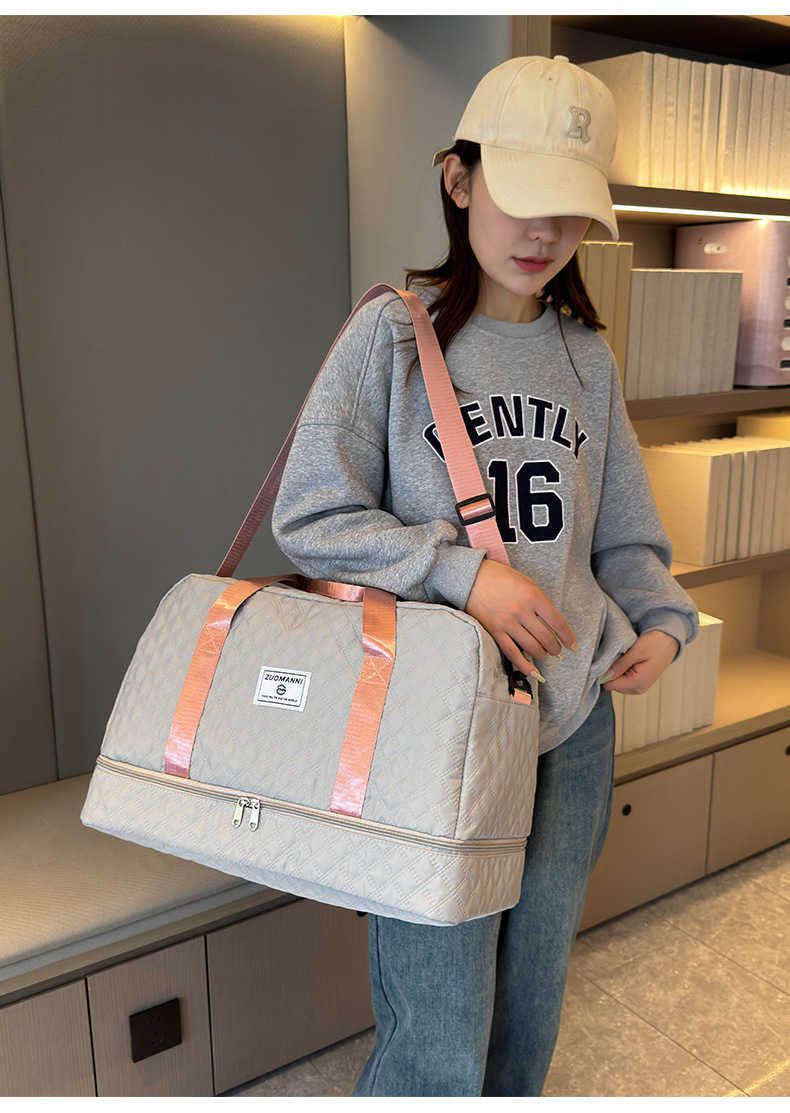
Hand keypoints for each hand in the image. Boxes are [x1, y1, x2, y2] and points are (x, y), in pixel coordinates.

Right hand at [465, 558, 576, 680]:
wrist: (471, 577)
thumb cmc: (499, 577)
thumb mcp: (526, 581)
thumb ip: (540, 600)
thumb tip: (551, 621)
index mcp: (532, 596)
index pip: (557, 622)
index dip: (568, 637)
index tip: (572, 645)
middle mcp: (521, 611)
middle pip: (547, 638)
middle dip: (556, 648)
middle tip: (558, 651)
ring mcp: (507, 623)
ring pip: (532, 648)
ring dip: (542, 654)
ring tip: (543, 653)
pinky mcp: (495, 632)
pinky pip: (512, 654)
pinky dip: (525, 666)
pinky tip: (534, 673)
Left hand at [601, 630, 679, 694]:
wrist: (670, 641)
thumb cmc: (655, 643)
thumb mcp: (636, 651)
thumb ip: (619, 665)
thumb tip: (604, 677)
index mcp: (638, 683)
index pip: (610, 685)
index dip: (605, 672)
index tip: (608, 660)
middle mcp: (638, 689)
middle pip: (612, 685)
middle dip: (611, 672)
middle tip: (619, 656)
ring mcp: (639, 687)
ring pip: (616, 683)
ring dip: (617, 671)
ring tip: (625, 658)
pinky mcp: (639, 683)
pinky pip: (623, 680)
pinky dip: (622, 671)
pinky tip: (628, 661)